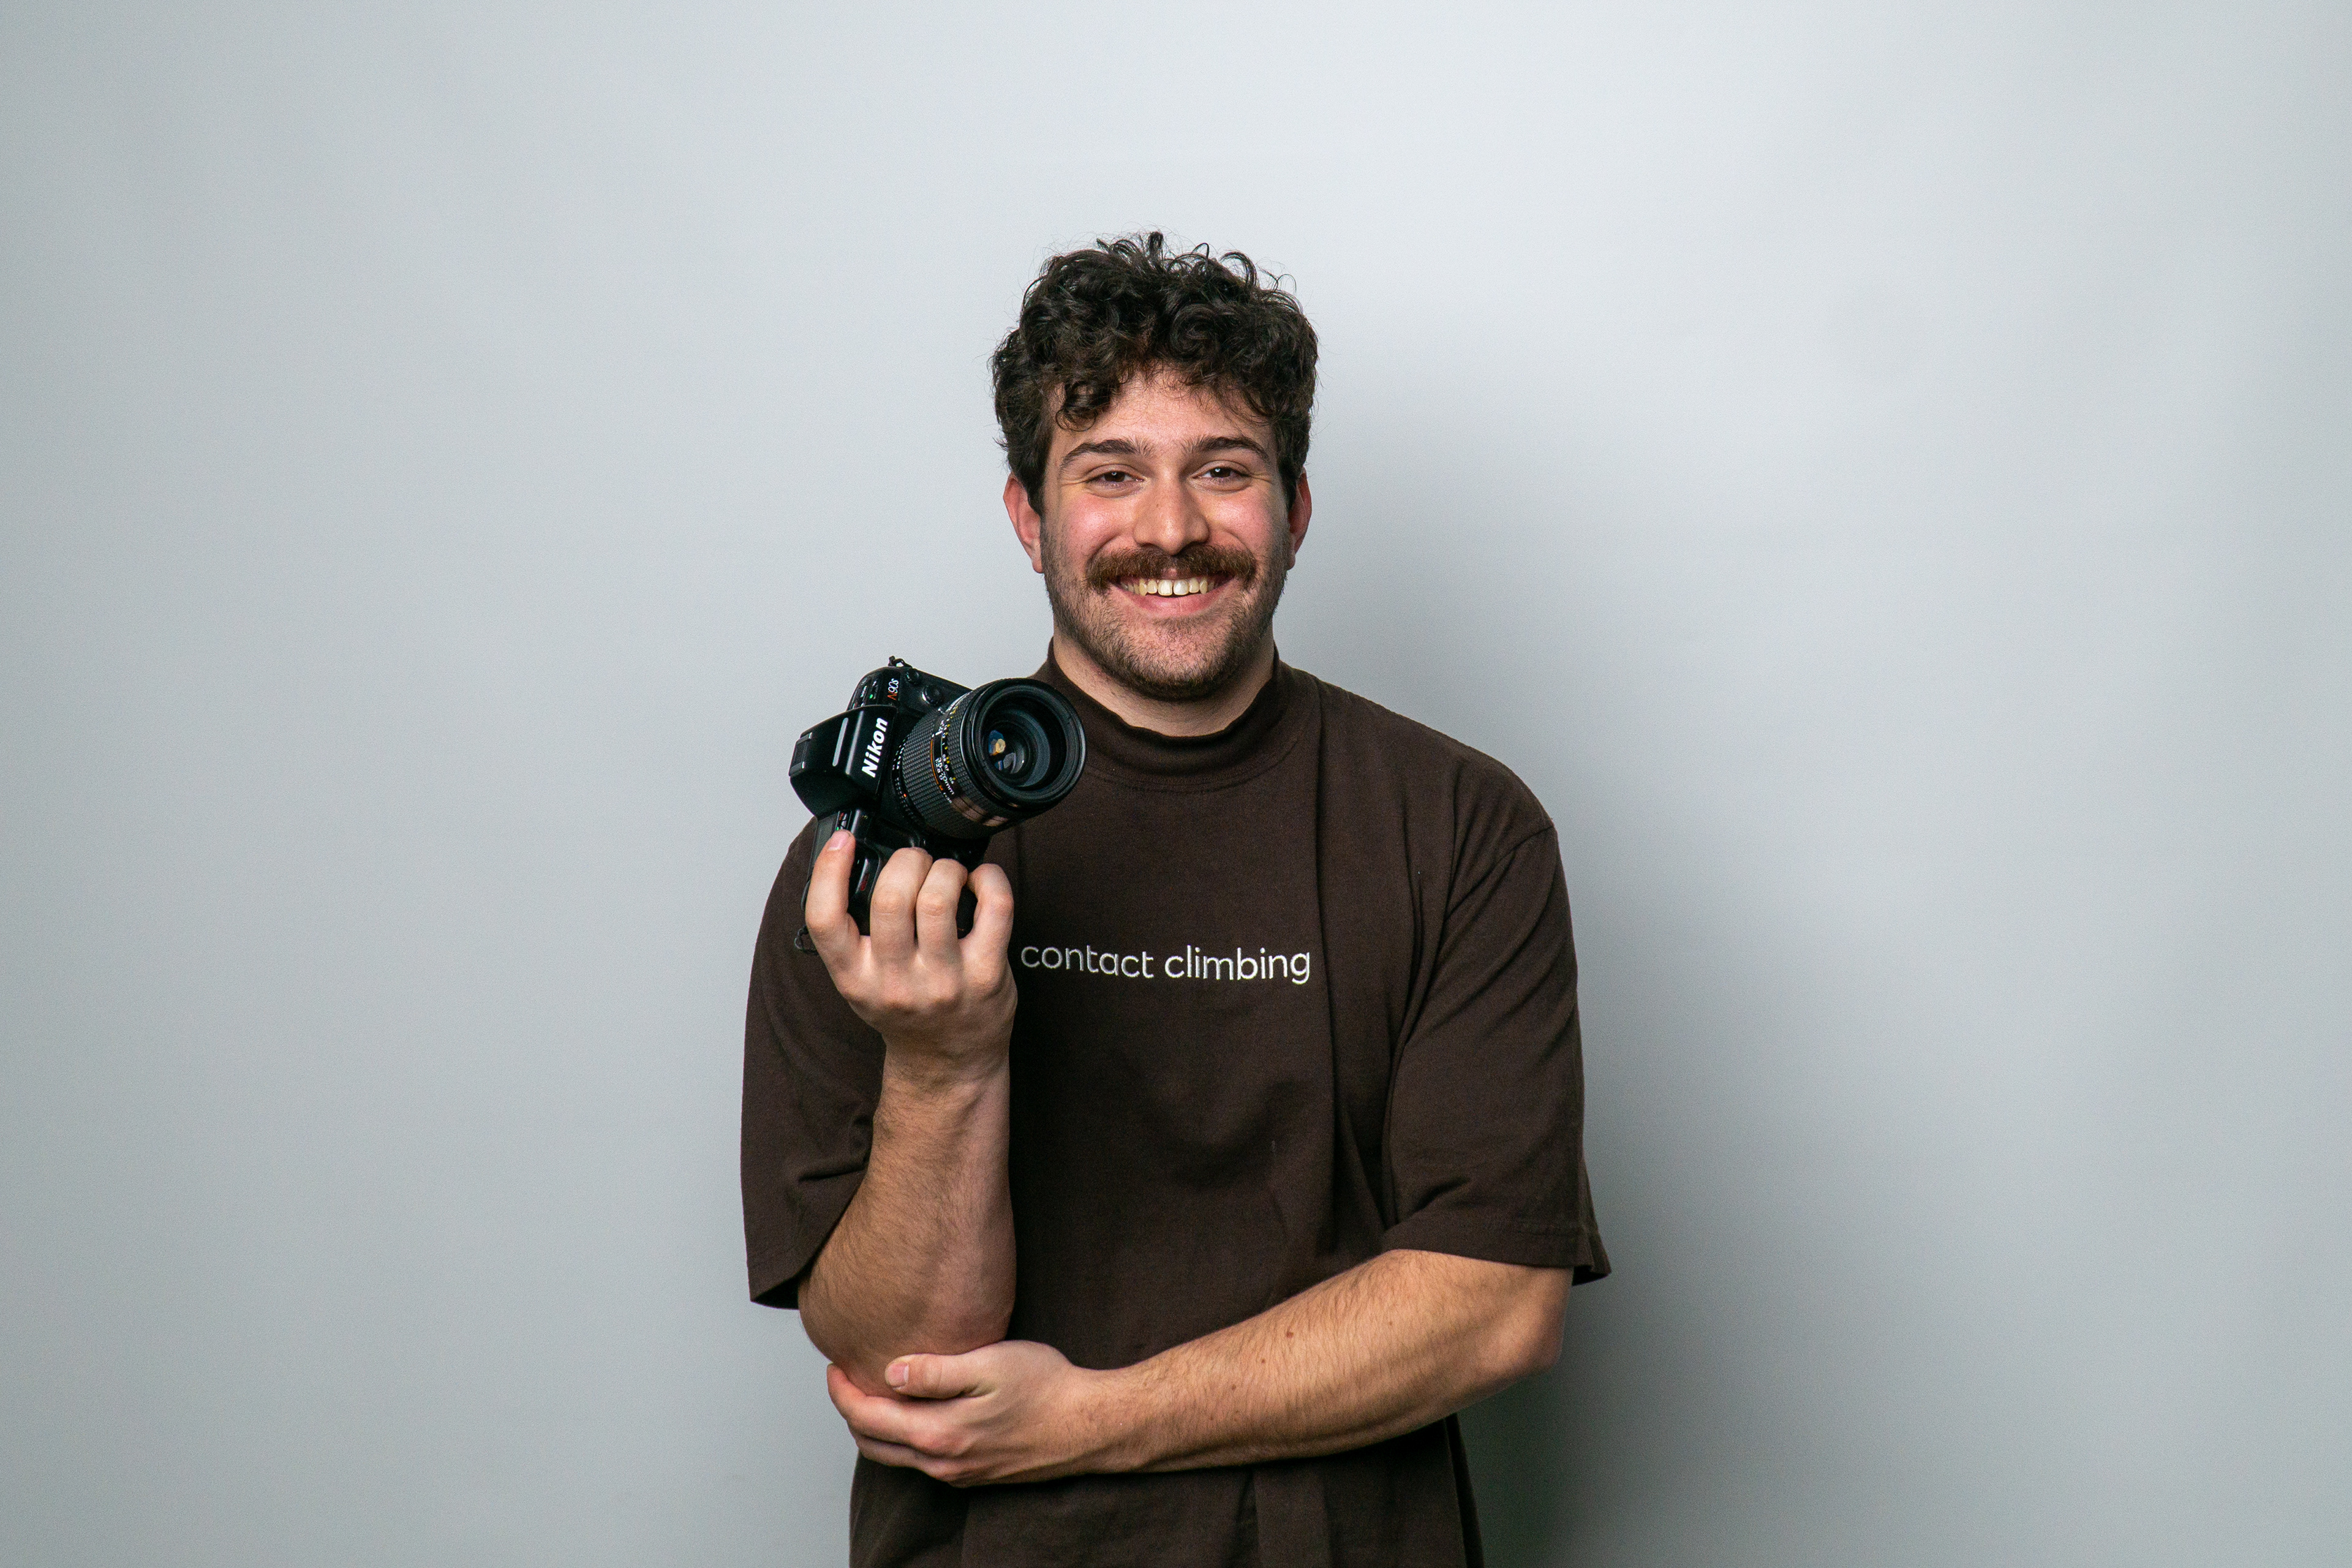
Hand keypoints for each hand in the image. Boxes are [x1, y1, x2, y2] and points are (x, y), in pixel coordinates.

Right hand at [804, 831, 1015, 1076]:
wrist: (947, 1063)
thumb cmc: (907, 1013)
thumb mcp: (862, 982)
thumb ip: (854, 934)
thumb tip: (857, 860)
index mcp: (854, 978)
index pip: (824, 919)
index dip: (829, 869)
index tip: (843, 841)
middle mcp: (896, 983)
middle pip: (890, 897)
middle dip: (906, 861)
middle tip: (915, 862)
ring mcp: (944, 981)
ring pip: (939, 898)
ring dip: (945, 868)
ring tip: (948, 873)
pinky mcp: (986, 976)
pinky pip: (994, 908)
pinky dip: (989, 879)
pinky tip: (981, 881)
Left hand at [825, 1341, 1117, 1486]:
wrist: (1089, 1425)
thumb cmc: (1046, 1387)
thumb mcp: (989, 1365)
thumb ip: (935, 1372)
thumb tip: (889, 1373)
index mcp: (939, 1435)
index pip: (868, 1418)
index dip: (843, 1391)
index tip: (835, 1365)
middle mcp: (943, 1463)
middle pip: (873, 1445)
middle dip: (851, 1412)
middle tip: (845, 1377)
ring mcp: (959, 1474)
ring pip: (897, 1456)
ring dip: (876, 1427)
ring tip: (873, 1392)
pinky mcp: (975, 1474)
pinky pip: (922, 1461)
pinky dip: (903, 1438)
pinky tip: (915, 1413)